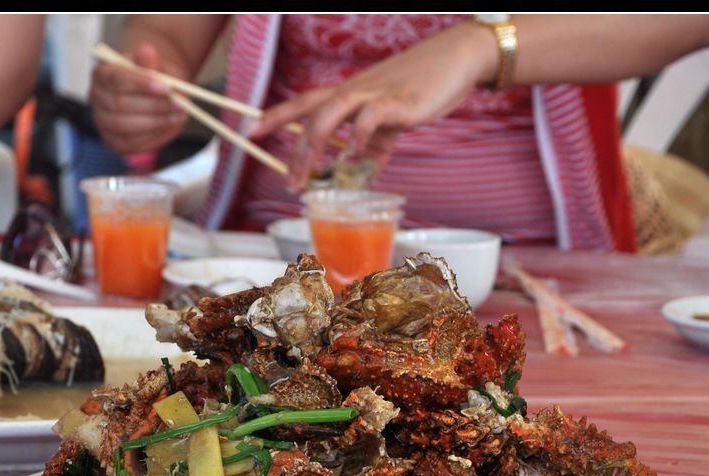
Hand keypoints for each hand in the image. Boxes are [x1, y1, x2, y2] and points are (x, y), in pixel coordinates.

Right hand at [90, 43, 187, 156]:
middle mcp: (96, 98)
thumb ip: (150, 60)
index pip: (116, 78)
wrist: (154, 91)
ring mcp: (102, 122)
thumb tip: (146, 50)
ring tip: (177, 116)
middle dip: (152, 106)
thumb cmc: (153, 76)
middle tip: (178, 104)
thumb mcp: (156, 64)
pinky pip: (130, 144)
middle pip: (119, 104)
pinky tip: (169, 127)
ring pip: (123, 126)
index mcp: (102, 73)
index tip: (166, 86)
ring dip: (155, 122)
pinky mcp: (113, 142)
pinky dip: (153, 137)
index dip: (140, 83)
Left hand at [250, 22, 495, 187]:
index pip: (303, 103)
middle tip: (290, 183)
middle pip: (311, 115)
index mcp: (349, 94)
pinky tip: (355, 160)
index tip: (252, 131)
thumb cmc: (422, 88)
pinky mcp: (397, 102)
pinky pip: (371, 118)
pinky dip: (359, 139)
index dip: (276, 116)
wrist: (456, 59)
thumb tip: (364, 175)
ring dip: (316, 145)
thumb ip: (376, 148)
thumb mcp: (392, 122)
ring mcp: (373, 94)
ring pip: (331, 113)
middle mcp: (354, 92)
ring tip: (308, 176)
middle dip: (296, 150)